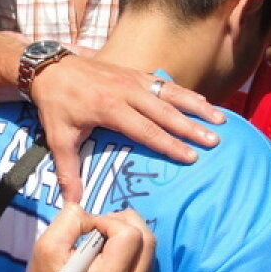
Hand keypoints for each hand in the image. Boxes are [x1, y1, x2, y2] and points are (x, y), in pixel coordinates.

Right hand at [26, 205, 154, 271]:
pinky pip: (147, 258)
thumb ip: (71, 220)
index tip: (90, 230)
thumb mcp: (47, 247)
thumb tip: (95, 215)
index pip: (129, 234)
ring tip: (104, 242)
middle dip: (123, 223)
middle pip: (147, 237)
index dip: (109, 222)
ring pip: (150, 246)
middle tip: (99, 230)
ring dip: (128, 233)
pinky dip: (132, 248)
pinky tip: (112, 255)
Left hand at [28, 55, 222, 202]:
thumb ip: (67, 171)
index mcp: (109, 108)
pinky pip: (164, 83)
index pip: (146, 130)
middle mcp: (126, 91)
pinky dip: (185, 93)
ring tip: (220, 119)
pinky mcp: (134, 73)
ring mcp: (132, 79)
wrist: (50, 67)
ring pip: (170, 93)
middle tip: (214, 141)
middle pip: (165, 111)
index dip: (169, 144)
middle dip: (191, 127)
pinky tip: (202, 102)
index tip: (190, 156)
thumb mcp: (58, 138)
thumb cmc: (55, 105)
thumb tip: (72, 203)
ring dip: (196, 106)